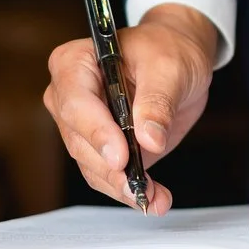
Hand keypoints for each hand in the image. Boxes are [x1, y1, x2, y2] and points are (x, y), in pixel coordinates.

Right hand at [44, 4, 217, 213]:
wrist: (179, 57)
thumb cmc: (168, 49)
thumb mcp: (169, 67)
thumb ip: (157, 102)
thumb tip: (149, 139)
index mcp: (75, 63)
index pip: (76, 103)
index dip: (96, 133)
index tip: (121, 157)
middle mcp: (68, 95)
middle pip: (79, 141)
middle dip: (110, 168)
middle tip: (140, 186)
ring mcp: (83, 125)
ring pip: (91, 165)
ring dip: (121, 186)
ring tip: (154, 197)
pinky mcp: (101, 147)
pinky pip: (107, 175)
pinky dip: (130, 189)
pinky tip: (154, 198)